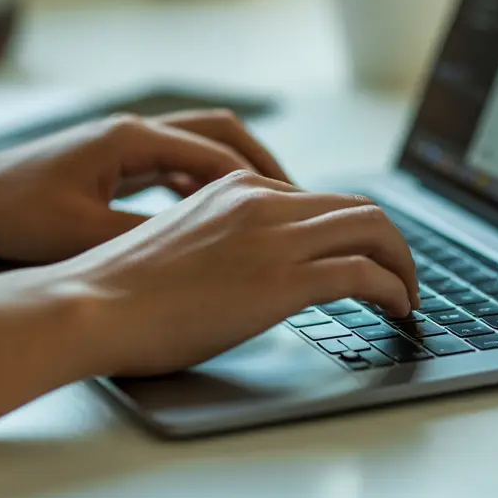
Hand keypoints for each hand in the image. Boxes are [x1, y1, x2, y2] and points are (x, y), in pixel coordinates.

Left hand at [0, 110, 290, 263]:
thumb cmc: (14, 216)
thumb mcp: (88, 236)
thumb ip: (151, 238)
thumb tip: (211, 249)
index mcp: (131, 140)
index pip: (217, 154)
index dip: (262, 183)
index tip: (295, 211)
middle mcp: (132, 131)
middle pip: (220, 133)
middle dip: (263, 164)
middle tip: (298, 202)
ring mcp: (122, 143)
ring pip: (199, 145)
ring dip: (236, 171)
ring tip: (269, 209)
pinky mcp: (112, 160)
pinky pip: (174, 163)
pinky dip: (203, 183)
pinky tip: (216, 216)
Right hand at [47, 170, 420, 377]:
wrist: (90, 306)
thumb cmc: (118, 291)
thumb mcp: (180, 244)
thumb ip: (223, 243)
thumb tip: (247, 271)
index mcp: (234, 189)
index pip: (317, 200)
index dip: (352, 230)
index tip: (363, 257)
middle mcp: (261, 201)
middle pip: (358, 207)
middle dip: (391, 243)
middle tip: (401, 276)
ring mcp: (275, 238)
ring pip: (373, 231)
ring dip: (402, 264)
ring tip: (407, 295)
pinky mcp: (283, 280)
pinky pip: (365, 273)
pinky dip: (393, 288)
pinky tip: (397, 308)